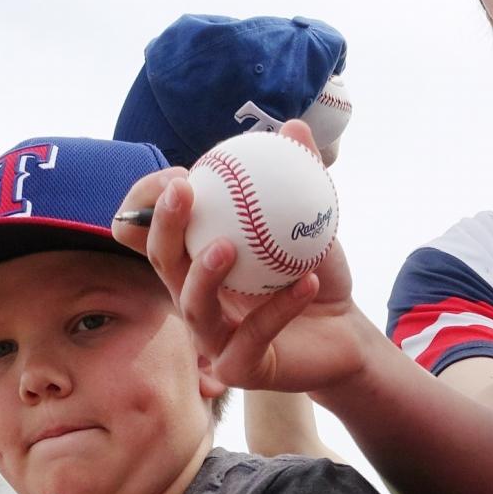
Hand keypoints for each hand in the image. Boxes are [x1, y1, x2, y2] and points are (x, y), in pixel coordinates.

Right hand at [112, 122, 371, 395]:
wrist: (345, 334)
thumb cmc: (316, 274)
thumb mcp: (311, 221)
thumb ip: (299, 176)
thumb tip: (292, 125)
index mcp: (196, 259)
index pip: (150, 230)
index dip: (147, 201)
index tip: (178, 173)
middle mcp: (194, 296)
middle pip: (161, 261)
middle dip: (162, 224)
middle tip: (184, 190)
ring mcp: (212, 337)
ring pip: (191, 305)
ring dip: (203, 273)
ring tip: (227, 247)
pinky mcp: (238, 368)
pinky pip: (252, 336)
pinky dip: (280, 308)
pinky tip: (306, 281)